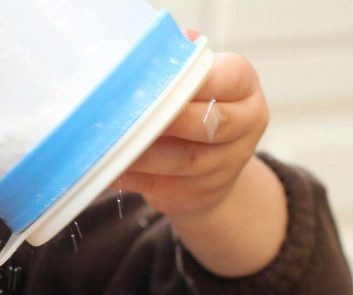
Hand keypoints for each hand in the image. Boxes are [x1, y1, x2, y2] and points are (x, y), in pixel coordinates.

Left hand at [114, 46, 288, 277]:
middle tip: (130, 112)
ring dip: (142, 152)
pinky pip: (160, 185)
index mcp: (245, 90)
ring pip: (182, 160)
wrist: (213, 172)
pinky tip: (107, 167)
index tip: (161, 79)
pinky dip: (131, 176)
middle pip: (208, 123)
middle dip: (167, 119)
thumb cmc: (197, 113)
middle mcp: (243, 127)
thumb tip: (163, 42)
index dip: (196, 79)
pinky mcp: (199, 194)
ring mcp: (224, 165)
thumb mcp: (201, 85)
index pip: (230, 77)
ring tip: (111, 142)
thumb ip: (183, 65)